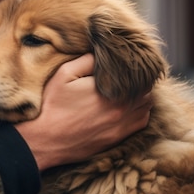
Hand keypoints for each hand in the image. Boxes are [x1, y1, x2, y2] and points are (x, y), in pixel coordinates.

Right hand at [14, 54, 150, 170]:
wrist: (47, 140)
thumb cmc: (54, 106)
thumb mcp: (64, 75)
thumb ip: (87, 60)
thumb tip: (103, 53)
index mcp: (110, 89)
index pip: (138, 74)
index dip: (135, 68)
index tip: (127, 65)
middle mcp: (121, 108)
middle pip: (146, 90)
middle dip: (140, 82)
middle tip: (129, 77)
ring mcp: (121, 125)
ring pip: (146, 106)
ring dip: (141, 97)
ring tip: (129, 91)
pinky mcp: (118, 137)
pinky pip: (141, 122)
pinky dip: (139, 113)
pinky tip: (127, 108)